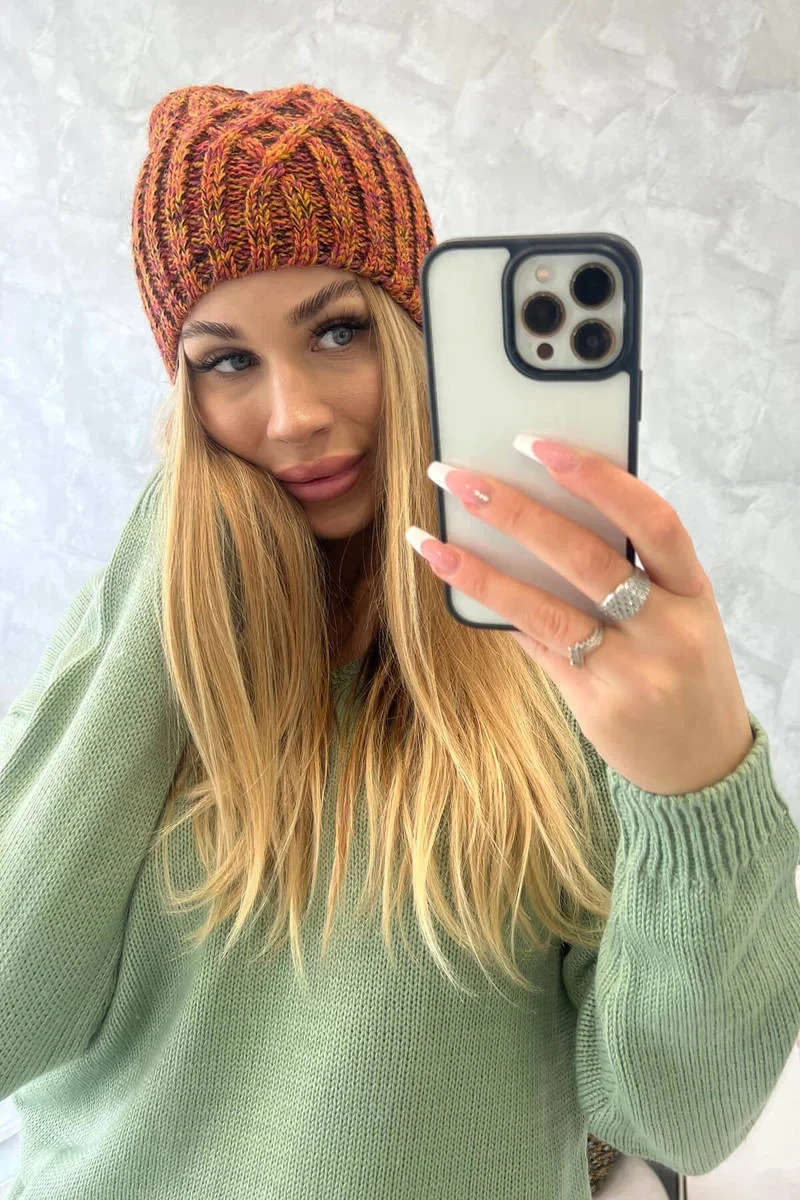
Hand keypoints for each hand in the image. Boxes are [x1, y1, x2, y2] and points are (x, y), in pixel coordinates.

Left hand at [407, 437, 753, 795]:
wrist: (705, 767)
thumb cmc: (685, 672)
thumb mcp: (680, 616)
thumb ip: (628, 572)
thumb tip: (536, 517)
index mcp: (693, 592)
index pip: (652, 520)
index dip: (596, 477)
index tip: (538, 444)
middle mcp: (668, 630)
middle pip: (585, 558)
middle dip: (516, 512)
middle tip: (458, 477)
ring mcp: (632, 672)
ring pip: (545, 609)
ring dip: (481, 570)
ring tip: (430, 540)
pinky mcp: (596, 704)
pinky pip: (536, 647)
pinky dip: (498, 614)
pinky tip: (457, 585)